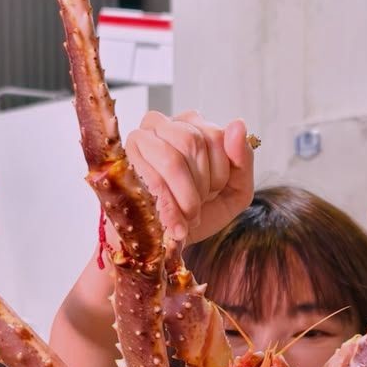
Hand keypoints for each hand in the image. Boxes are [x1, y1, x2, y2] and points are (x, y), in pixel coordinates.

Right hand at [125, 110, 254, 242]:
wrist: (164, 243)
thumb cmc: (198, 214)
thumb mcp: (233, 192)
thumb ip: (243, 160)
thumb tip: (238, 124)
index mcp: (191, 124)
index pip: (215, 135)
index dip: (220, 173)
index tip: (213, 193)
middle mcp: (162, 123)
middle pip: (193, 143)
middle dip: (201, 186)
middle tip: (197, 208)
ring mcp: (138, 139)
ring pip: (172, 160)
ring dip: (185, 199)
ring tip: (186, 217)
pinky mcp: (122, 163)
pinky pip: (152, 180)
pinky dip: (170, 209)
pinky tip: (175, 226)